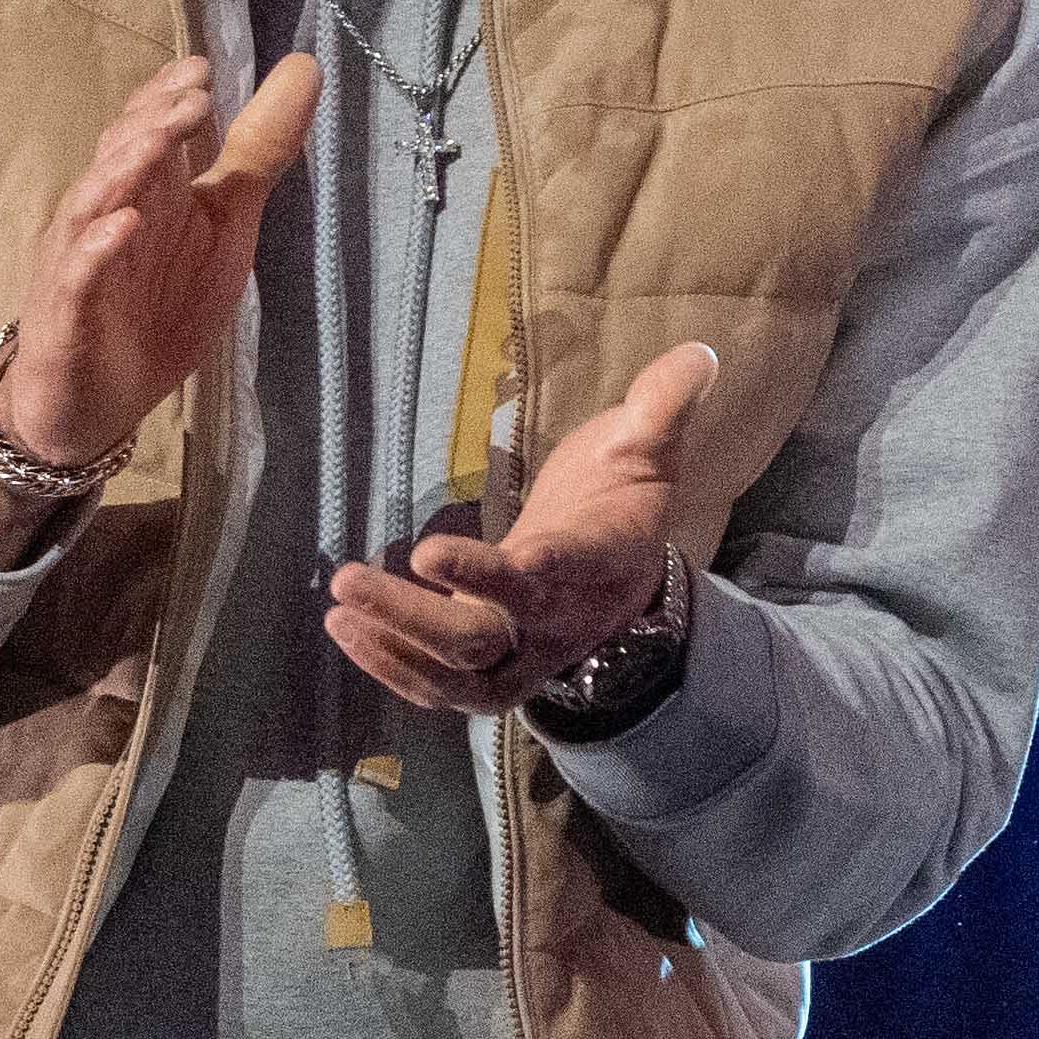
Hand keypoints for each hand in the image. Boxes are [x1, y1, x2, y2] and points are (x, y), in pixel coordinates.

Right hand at [0, 53, 319, 566]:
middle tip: (192, 95)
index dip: (165, 97)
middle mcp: (103, 216)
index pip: (143, 130)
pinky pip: (78, 277)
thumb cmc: (157, 305)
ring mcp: (78, 263)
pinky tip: (124, 225)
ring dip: (121, 171)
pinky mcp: (67, 315)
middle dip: (151, 122)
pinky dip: (99, 249)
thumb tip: (302, 69)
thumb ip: (256, 153)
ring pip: (90, 205)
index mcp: (141, 193)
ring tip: (156, 142)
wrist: (96, 401)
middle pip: (118, 157)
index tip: (201, 67)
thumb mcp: (222, 224)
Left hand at [325, 339, 719, 714]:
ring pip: (457, 672)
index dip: (495, 572)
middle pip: (481, 638)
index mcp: (594, 562)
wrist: (624, 572)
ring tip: (339, 609)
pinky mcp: (493, 665)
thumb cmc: (624, 497)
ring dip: (394, 645)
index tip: (432, 554)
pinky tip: (348, 631)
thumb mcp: (647, 446)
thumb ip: (662, 404)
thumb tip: (700, 353)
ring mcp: (523, 652)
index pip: (548, 573)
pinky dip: (394, 666)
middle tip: (349, 582)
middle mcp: (556, 621)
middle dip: (413, 617)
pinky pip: (441, 685)